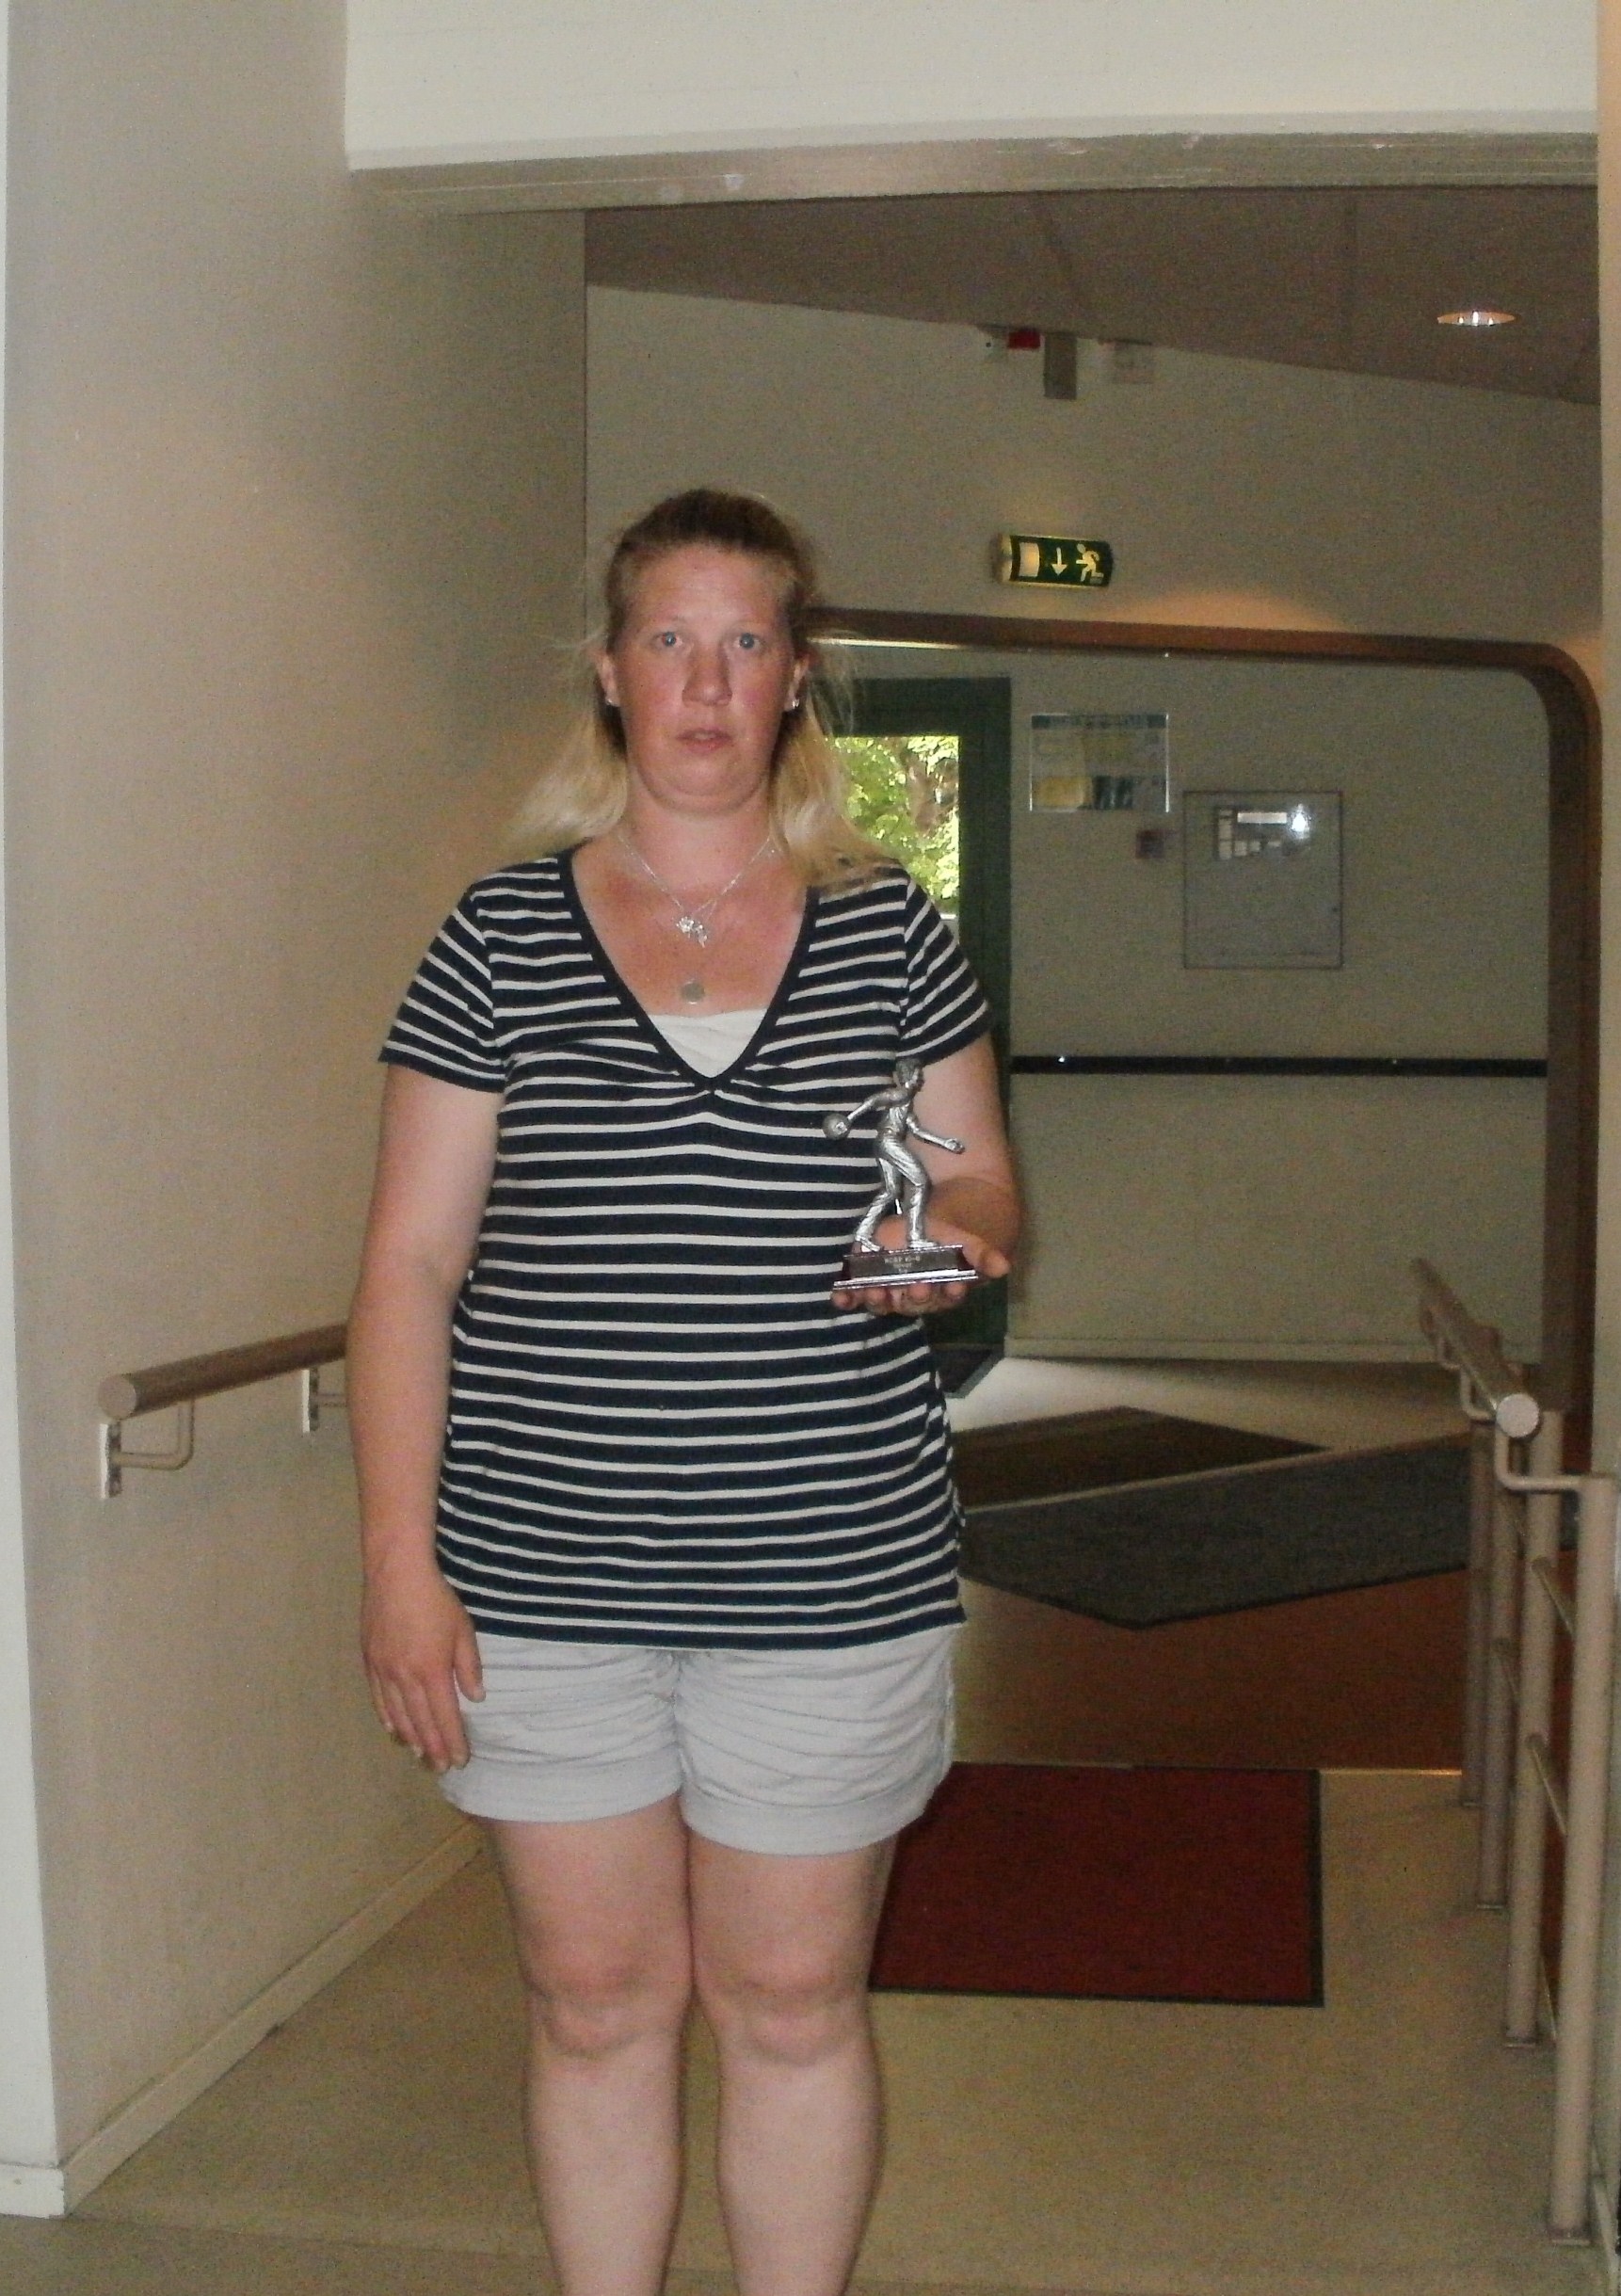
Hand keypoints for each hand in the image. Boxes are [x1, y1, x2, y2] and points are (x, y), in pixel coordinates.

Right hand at [362, 1552, 482, 1772]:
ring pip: (397, 1715)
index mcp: (432, 1671)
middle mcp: (405, 1677)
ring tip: (420, 1756)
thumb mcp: (463, 1630)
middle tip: (441, 1768)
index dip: (452, 1741)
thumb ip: (469, 1667)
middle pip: (420, 1723)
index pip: (445, 1717)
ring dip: (410, 1739)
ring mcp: (384, 1671)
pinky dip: (388, 1718)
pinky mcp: (370, 1661)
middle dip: (433, 1748)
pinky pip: (379, 1699)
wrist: (396, 1575)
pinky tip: (394, 1730)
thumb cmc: (435, 1599)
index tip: (459, 1759)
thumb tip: (475, 1698)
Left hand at [830, 1215, 1010, 1317]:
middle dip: (914, 1296)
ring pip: (884, 1301)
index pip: (944, 1299)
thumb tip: (1003, 1268)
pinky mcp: (865, 1278)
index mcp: (940, 1290)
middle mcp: (913, 1293)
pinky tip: (840, 1299)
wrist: (926, 1217)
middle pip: (913, 1303)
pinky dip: (847, 1299)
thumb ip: (981, 1252)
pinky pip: (855, 1295)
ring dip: (879, 1298)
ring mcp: (888, 1287)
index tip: (953, 1287)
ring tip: (875, 1290)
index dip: (947, 1295)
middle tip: (916, 1286)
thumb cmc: (949, 1231)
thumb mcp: (965, 1237)